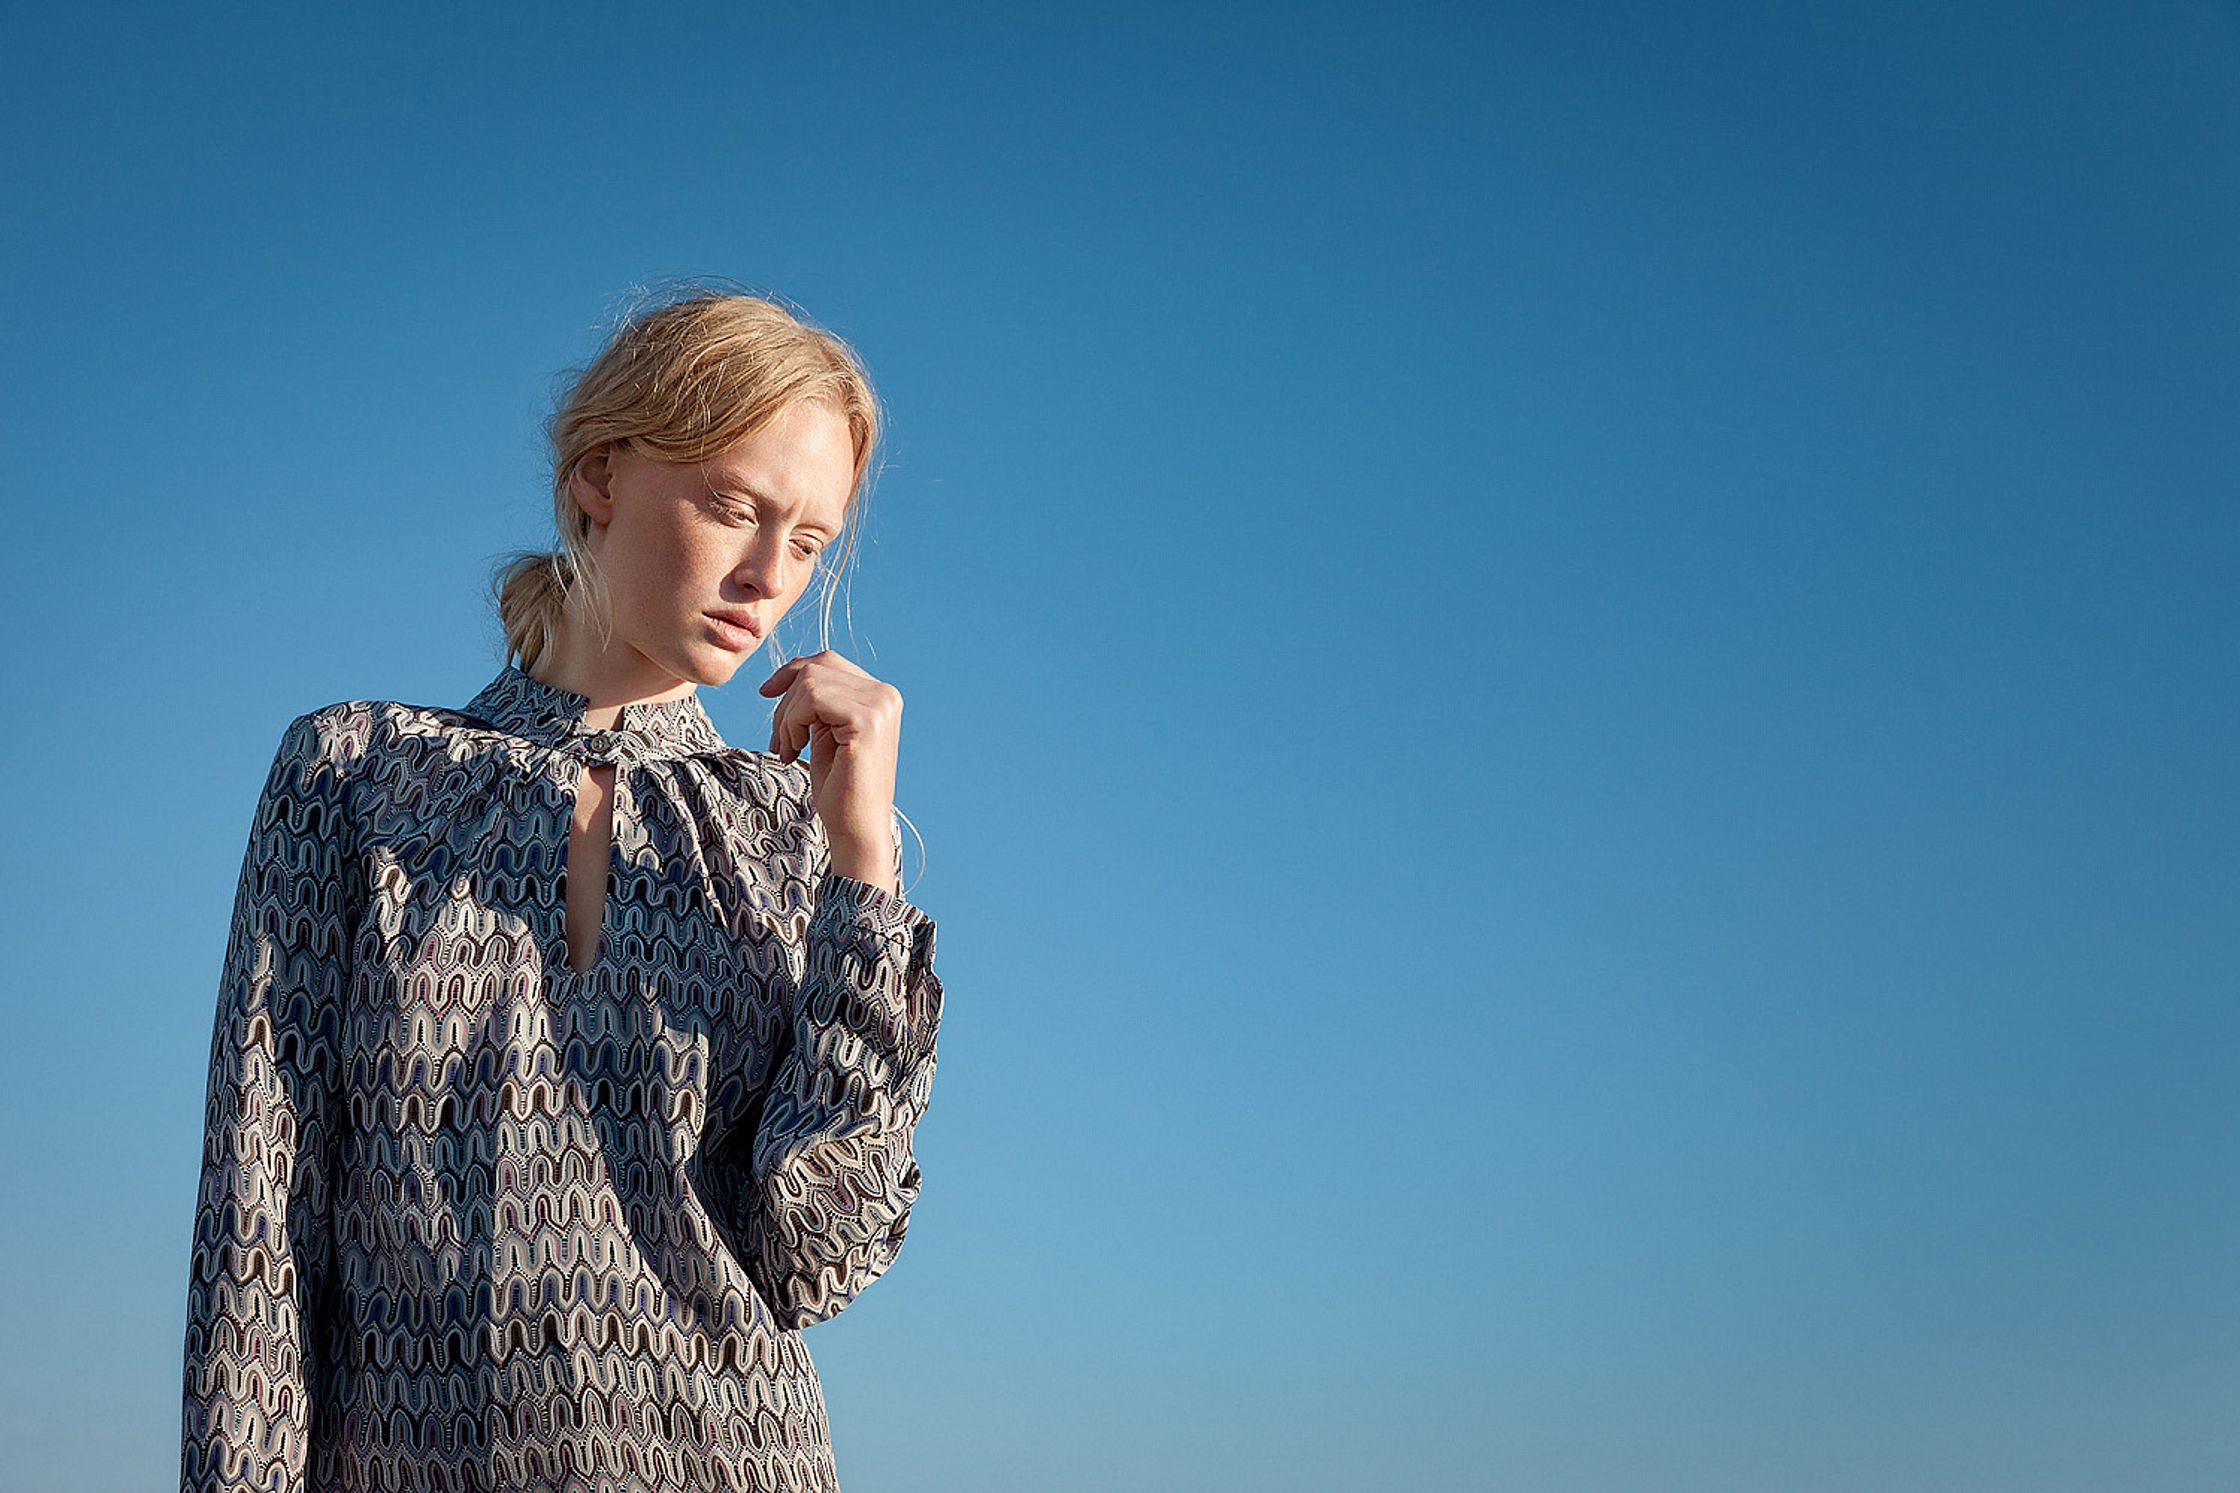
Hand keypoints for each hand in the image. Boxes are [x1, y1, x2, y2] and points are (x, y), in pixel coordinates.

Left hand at [759, 650, 903, 890]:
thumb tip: (789, 672)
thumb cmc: (839, 788)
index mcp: (880, 696)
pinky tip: (795, 752)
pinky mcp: (866, 720)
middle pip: (816, 667)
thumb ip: (819, 700)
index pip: (828, 661)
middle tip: (779, 741)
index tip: (766, 693)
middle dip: (785, 701)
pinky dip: (792, 723)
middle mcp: (886, 695)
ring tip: (787, 750)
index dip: (791, 672)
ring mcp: (879, 705)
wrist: (856, 829)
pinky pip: (812, 699)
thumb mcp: (825, 732)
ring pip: (810, 682)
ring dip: (786, 717)